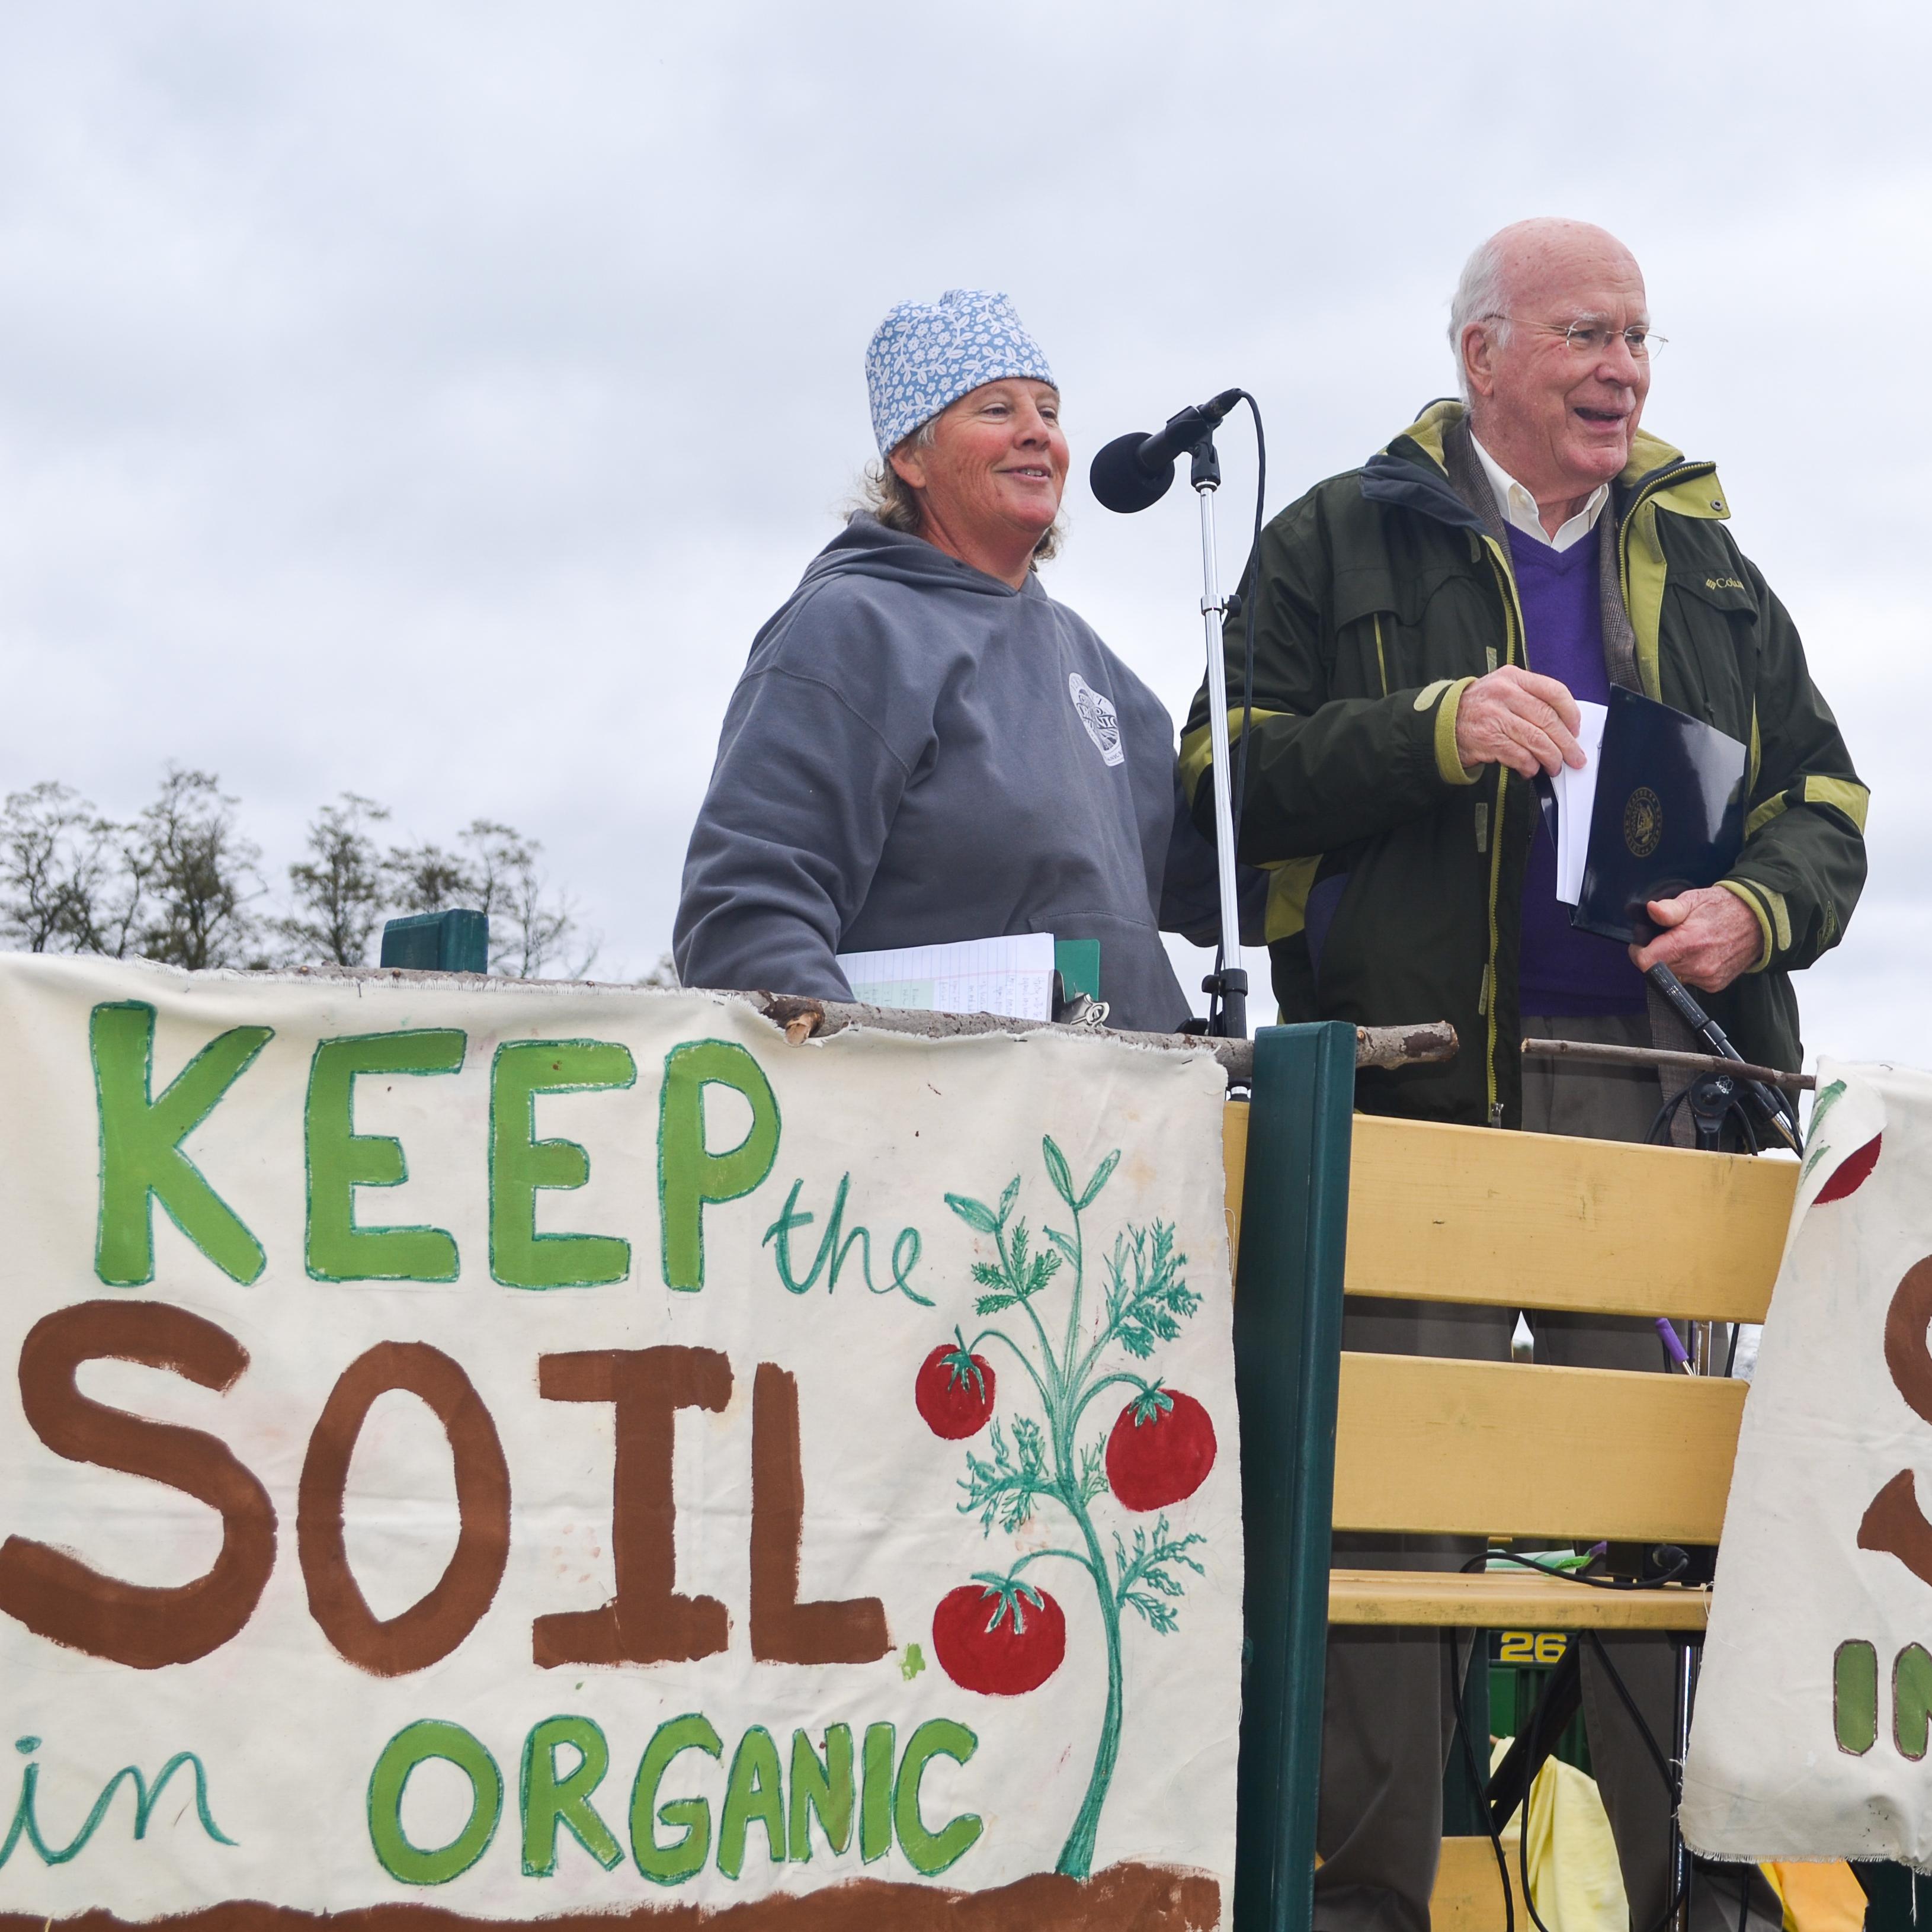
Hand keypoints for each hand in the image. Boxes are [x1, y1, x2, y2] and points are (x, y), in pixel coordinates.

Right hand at [1452, 667, 1585, 778]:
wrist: (1441, 722)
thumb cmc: (1477, 708)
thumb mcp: (1502, 689)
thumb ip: (1530, 698)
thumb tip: (1562, 724)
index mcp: (1513, 678)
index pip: (1553, 691)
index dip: (1571, 713)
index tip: (1576, 729)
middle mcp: (1504, 694)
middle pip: (1547, 719)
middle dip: (1566, 743)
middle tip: (1574, 757)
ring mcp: (1494, 716)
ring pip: (1536, 740)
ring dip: (1551, 758)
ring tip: (1554, 766)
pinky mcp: (1487, 739)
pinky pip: (1519, 755)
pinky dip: (1530, 766)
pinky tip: (1531, 769)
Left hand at [1628, 887, 1761, 991]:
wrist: (1760, 920)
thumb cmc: (1724, 907)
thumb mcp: (1694, 899)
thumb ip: (1670, 909)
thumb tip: (1652, 910)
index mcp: (1689, 943)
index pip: (1646, 962)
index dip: (1638, 952)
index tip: (1642, 943)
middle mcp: (1698, 966)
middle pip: (1657, 970)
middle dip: (1656, 956)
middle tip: (1667, 939)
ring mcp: (1708, 978)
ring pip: (1673, 977)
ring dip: (1672, 964)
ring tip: (1686, 945)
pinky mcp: (1715, 985)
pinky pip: (1690, 981)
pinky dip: (1688, 970)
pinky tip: (1698, 954)